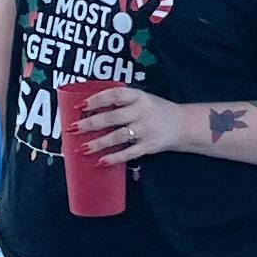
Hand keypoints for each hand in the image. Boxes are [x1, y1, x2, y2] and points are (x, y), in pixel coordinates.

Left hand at [75, 83, 189, 162]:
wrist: (183, 124)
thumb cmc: (154, 111)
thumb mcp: (141, 100)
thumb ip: (120, 103)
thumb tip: (88, 110)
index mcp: (138, 96)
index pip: (114, 95)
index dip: (96, 99)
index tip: (80, 106)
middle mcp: (142, 111)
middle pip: (112, 117)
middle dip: (90, 123)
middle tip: (73, 129)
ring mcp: (146, 129)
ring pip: (118, 136)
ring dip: (99, 143)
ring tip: (82, 149)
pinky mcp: (150, 145)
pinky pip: (129, 153)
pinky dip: (115, 158)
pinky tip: (101, 161)